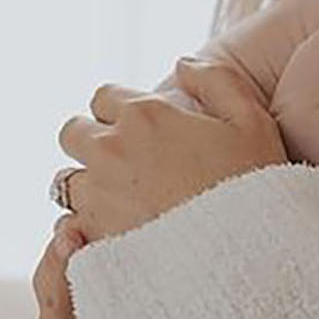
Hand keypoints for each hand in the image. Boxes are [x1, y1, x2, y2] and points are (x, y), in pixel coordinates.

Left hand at [54, 57, 287, 242]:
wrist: (246, 254)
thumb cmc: (253, 187)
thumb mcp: (252, 121)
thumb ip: (217, 81)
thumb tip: (182, 64)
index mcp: (144, 114)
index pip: (103, 97)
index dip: (121, 112)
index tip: (143, 133)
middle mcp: (110, 149)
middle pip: (73, 133)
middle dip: (92, 142)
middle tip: (126, 165)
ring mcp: (97, 194)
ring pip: (66, 181)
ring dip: (87, 186)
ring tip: (121, 203)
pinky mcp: (93, 236)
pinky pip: (70, 225)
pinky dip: (84, 227)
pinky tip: (116, 233)